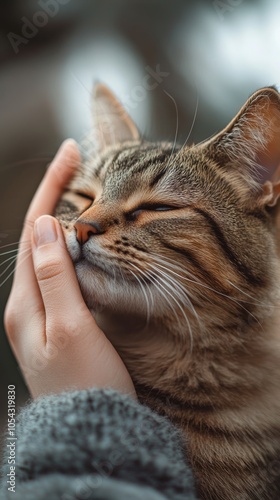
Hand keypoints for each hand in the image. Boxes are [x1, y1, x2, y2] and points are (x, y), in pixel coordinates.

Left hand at [4, 140, 135, 398]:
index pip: (34, 231)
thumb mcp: (73, 327)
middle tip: (75, 162)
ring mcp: (37, 314)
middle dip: (53, 196)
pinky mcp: (53, 322)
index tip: (70, 153)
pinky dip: (65, 245)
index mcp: (25, 303)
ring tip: (77, 188)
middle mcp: (24, 304)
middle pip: (35, 237)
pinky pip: (55, 272)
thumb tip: (46, 226)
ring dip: (58, 217)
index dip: (52, 190)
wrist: (90, 432)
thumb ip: (56, 276)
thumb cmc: (88, 383)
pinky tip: (77, 238)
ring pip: (45, 253)